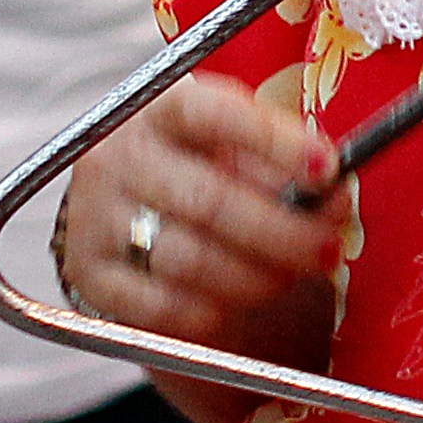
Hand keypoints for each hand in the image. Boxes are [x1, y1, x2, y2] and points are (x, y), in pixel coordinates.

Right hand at [57, 74, 338, 352]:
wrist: (131, 212)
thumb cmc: (205, 170)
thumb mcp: (238, 147)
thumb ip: (283, 163)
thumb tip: (333, 195)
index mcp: (160, 111)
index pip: (211, 113)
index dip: (273, 141)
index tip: (327, 169)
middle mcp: (116, 159)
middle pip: (209, 201)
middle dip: (285, 232)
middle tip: (329, 249)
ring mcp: (94, 219)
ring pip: (191, 260)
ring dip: (259, 277)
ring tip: (292, 275)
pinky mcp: (90, 277)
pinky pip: (164, 307)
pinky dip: (215, 311)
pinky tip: (241, 301)